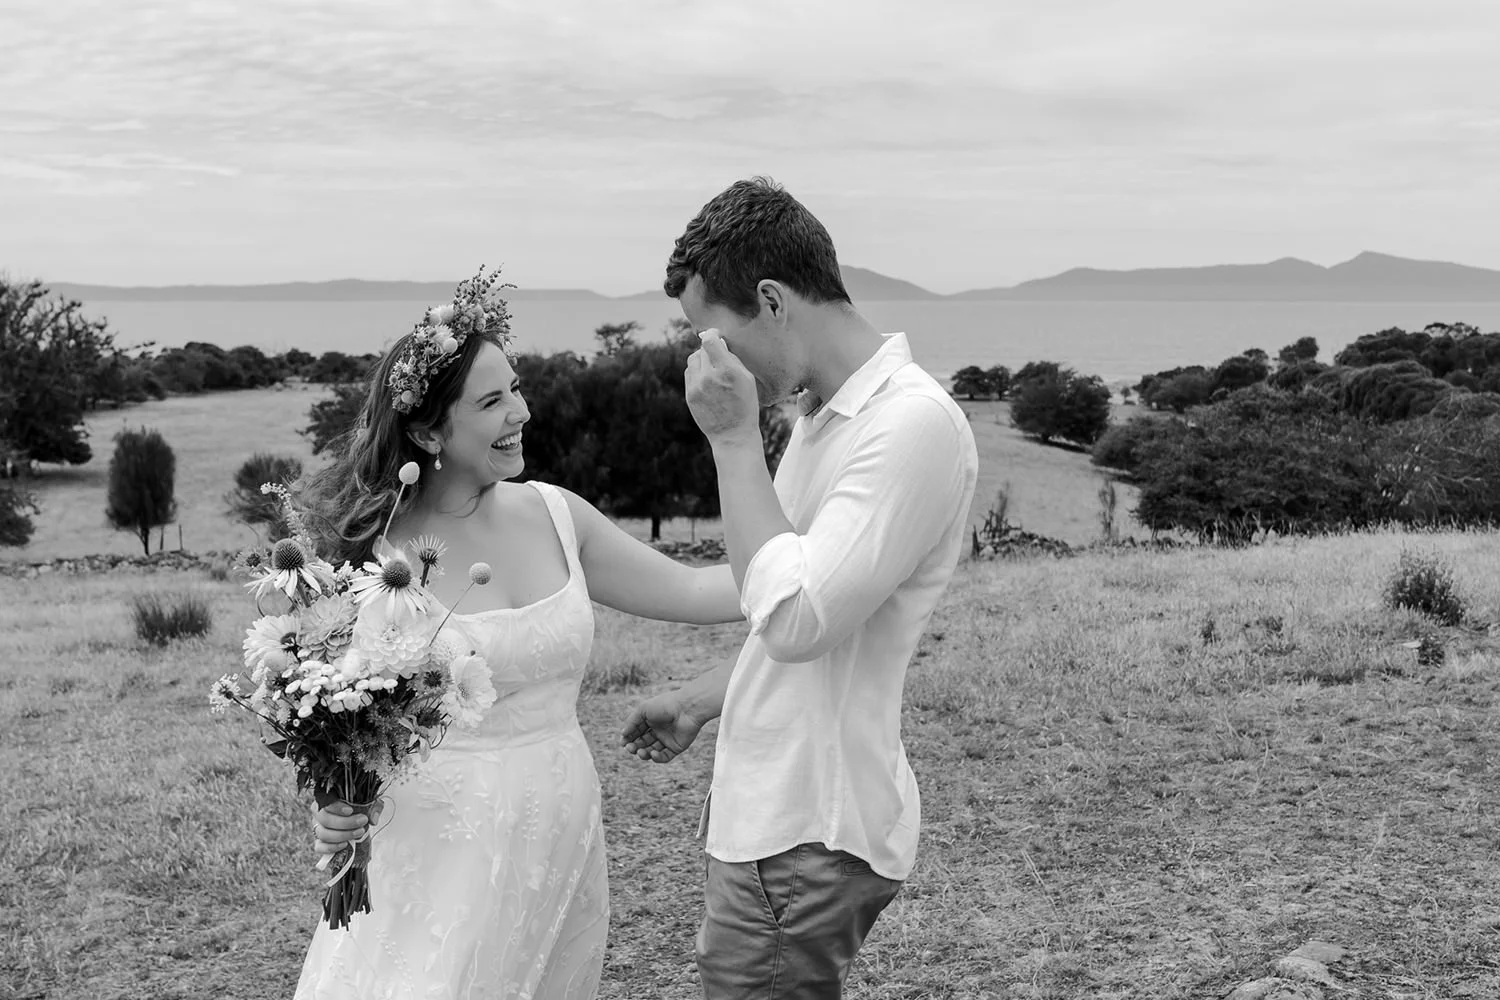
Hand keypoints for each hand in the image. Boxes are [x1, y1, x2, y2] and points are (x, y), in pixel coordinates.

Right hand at [312, 800, 382, 855]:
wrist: (357, 823)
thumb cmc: (360, 810)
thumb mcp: (369, 804)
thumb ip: (373, 808)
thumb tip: (372, 819)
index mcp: (328, 801)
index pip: (326, 803)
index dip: (337, 807)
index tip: (351, 811)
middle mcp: (319, 814)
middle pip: (325, 819)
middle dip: (345, 822)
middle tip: (362, 821)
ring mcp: (318, 829)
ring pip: (323, 834)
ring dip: (342, 835)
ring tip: (359, 832)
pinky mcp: (319, 843)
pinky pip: (319, 847)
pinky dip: (331, 847)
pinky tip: (345, 844)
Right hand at [622, 692, 705, 762]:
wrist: (687, 709)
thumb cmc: (665, 705)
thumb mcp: (643, 710)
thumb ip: (631, 722)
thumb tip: (622, 734)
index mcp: (651, 720)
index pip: (636, 733)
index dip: (629, 738)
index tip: (622, 742)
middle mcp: (659, 731)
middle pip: (643, 743)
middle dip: (634, 747)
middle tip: (630, 748)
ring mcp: (667, 740)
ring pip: (652, 751)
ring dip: (644, 754)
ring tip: (640, 752)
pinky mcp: (676, 748)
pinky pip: (664, 757)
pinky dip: (657, 758)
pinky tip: (653, 753)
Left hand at [685, 329, 760, 446]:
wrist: (732, 435)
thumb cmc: (745, 405)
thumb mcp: (747, 379)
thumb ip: (732, 359)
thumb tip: (720, 343)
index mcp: (727, 371)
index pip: (710, 341)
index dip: (712, 334)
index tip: (716, 335)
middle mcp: (709, 377)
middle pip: (701, 349)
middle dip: (710, 349)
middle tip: (718, 356)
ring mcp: (696, 387)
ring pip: (692, 360)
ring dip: (701, 360)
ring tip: (712, 368)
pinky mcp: (689, 395)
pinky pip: (689, 373)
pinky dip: (697, 372)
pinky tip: (706, 379)